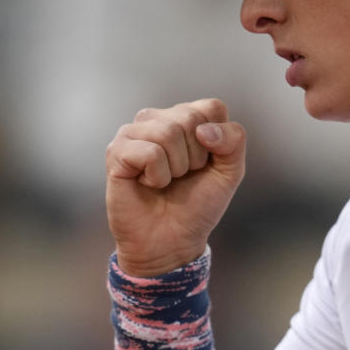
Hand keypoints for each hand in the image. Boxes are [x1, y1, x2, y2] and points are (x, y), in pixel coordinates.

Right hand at [105, 98, 245, 275]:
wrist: (171, 241)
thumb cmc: (198, 204)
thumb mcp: (230, 171)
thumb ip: (233, 141)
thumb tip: (203, 130)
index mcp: (185, 117)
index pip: (212, 107)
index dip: (218, 141)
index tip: (205, 164)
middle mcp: (157, 118)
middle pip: (190, 119)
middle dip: (196, 157)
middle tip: (183, 176)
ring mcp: (133, 132)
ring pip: (168, 133)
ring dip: (176, 168)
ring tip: (165, 181)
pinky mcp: (116, 152)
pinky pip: (150, 153)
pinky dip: (157, 177)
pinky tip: (147, 184)